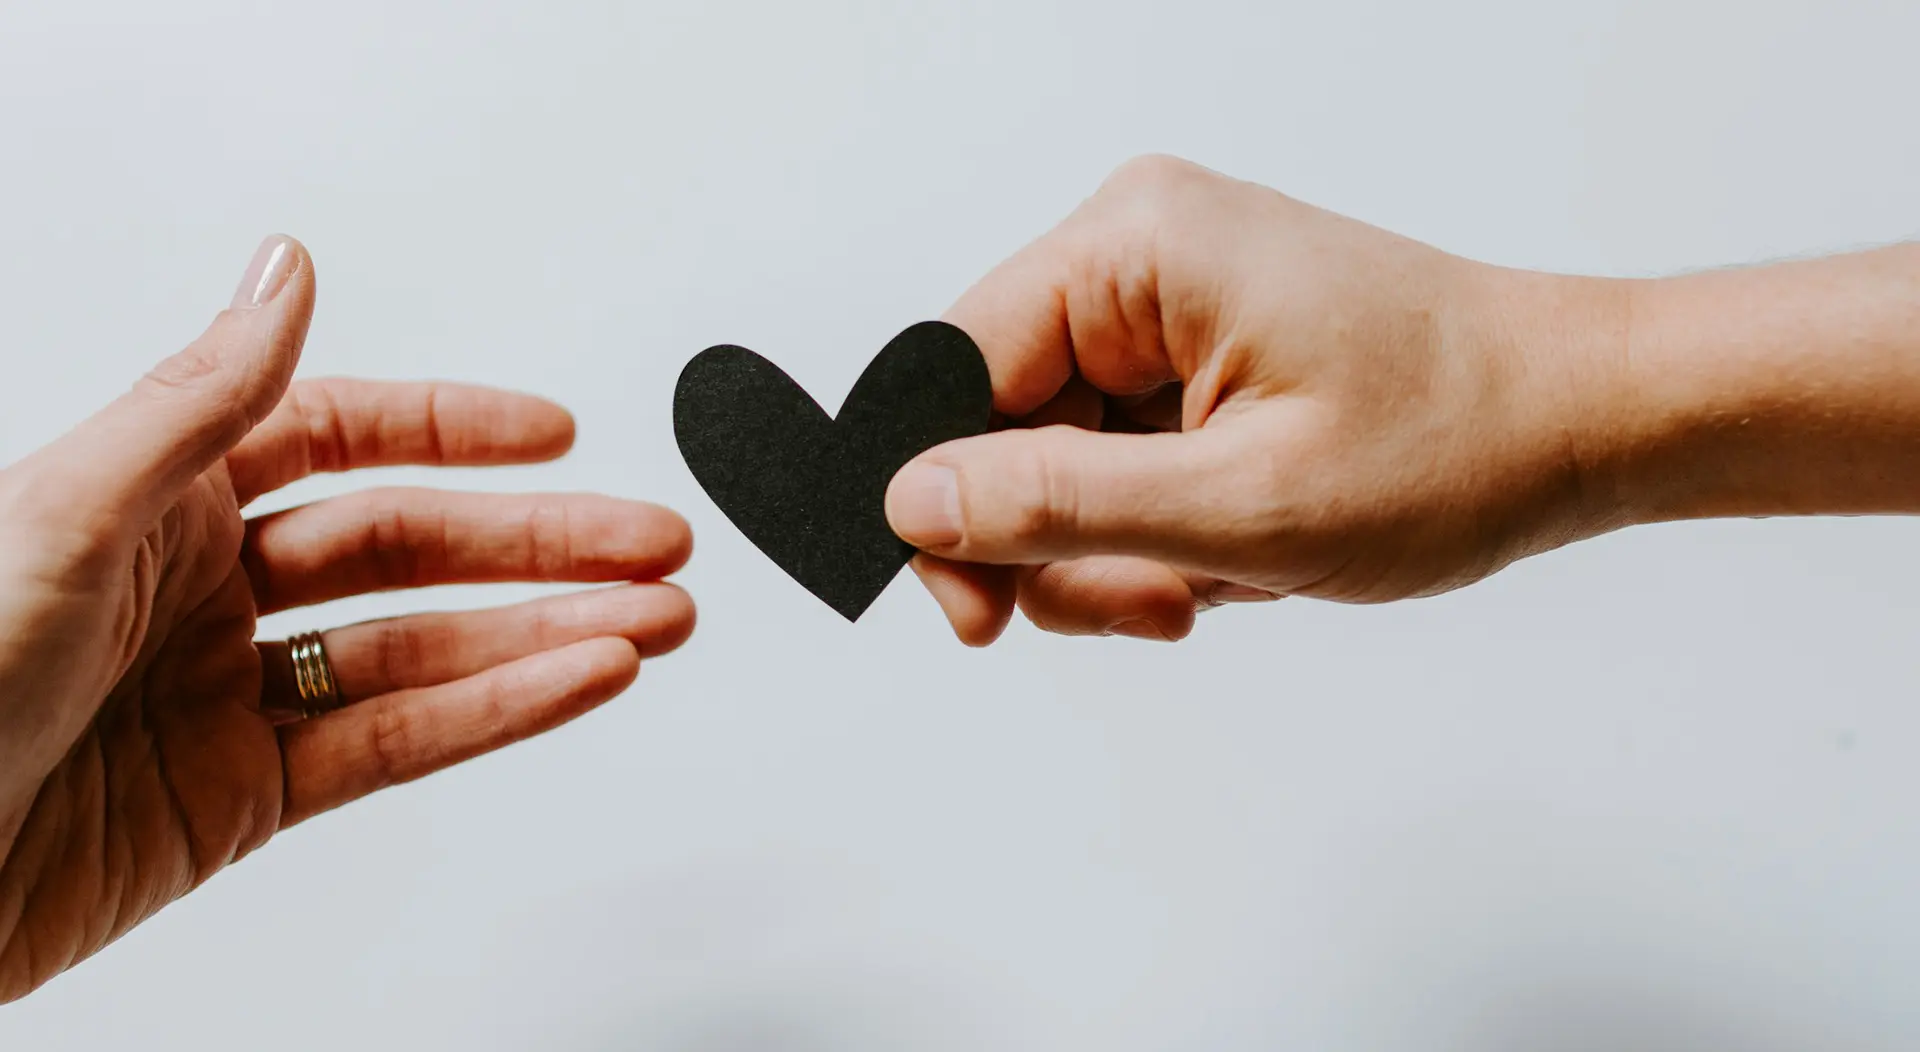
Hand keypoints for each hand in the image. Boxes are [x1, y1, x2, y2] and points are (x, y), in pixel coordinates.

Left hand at [0, 237, 694, 1001]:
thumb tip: (284, 270)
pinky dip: (499, 713)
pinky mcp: (245, 800)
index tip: (553, 433)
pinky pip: (397, 744)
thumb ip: (200, 399)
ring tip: (654, 619)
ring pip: (425, 651)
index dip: (451, 429)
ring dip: (548, 633)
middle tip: (650, 540)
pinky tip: (576, 679)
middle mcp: (201, 590)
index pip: (334, 437)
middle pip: (408, 549)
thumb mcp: (65, 513)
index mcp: (152, 499)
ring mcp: (230, 696)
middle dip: (541, 542)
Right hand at [886, 155, 1626, 643]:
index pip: (950, 371)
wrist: (1585, 421)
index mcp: (1134, 246)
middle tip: (1154, 606)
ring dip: (1116, 551)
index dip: (943, 504)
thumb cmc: (1456, 442)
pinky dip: (1156, 530)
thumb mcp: (1242, 505)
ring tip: (1215, 582)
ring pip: (1055, 459)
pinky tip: (1232, 554)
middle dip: (1058, 544)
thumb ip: (1058, 505)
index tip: (976, 616)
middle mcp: (1138, 254)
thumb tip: (910, 502)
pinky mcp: (1196, 351)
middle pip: (998, 425)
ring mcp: (1168, 302)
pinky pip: (1115, 458)